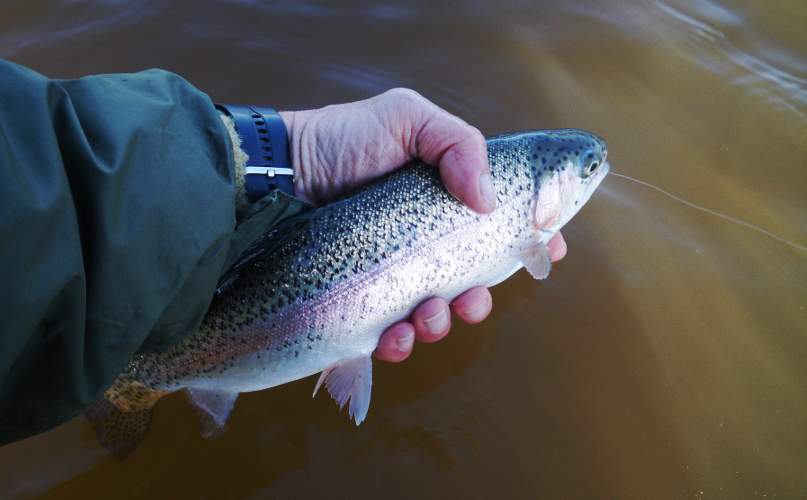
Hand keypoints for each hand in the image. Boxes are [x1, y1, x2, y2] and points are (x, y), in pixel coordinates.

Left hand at [279, 88, 565, 362]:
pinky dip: (400, 344)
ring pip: (434, 317)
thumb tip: (488, 201)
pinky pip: (389, 338)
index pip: (497, 228)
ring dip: (442, 325)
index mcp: (441, 203)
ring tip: (427, 314)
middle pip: (470, 284)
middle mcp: (420, 244)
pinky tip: (395, 334)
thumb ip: (459, 144)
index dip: (528, 244)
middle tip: (470, 297)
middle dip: (479, 300)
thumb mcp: (406, 118)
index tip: (544, 252)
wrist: (275, 176)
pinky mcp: (357, 306)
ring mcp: (389, 278)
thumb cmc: (340, 142)